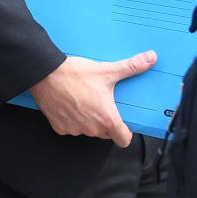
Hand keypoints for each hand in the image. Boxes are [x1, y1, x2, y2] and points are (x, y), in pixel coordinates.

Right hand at [28, 51, 155, 147]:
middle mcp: (91, 129)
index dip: (125, 133)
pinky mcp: (59, 127)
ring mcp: (74, 130)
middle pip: (105, 134)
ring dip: (88, 121)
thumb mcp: (107, 71)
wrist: (46, 74)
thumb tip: (151, 58)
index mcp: (106, 119)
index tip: (122, 124)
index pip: (124, 140)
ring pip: (87, 130)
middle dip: (105, 122)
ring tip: (84, 101)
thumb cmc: (75, 74)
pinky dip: (71, 120)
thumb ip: (131, 67)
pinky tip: (69, 105)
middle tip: (101, 103)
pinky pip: (70, 128)